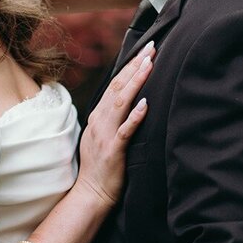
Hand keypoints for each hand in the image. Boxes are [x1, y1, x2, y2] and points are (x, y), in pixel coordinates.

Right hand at [75, 44, 152, 207]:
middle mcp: (99, 121)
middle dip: (135, 66)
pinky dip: (135, 116)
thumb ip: (112, 118)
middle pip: (117, 87)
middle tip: (152, 49)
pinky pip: (125, 131)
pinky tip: (145, 104)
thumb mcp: (103, 136)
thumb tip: (128, 102)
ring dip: (135, 82)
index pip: (114, 85)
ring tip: (149, 65)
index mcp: (98, 117)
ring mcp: (105, 135)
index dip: (129, 67)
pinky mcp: (113, 151)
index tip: (145, 52)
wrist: (91, 194)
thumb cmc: (101, 167)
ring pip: (120, 102)